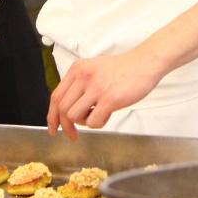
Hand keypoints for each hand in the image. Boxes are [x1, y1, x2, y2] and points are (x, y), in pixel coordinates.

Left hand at [47, 50, 162, 140]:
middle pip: (62, 109)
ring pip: (74, 116)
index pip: (56, 96)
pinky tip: (107, 115)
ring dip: (83, 122)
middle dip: (65, 126)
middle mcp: (84, 76)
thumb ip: (79, 84)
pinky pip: (93, 122)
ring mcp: (96, 88)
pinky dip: (98, 124)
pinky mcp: (110, 99)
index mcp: (78, 69)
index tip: (54, 127)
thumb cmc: (122, 69)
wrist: (145, 63)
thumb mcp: (94, 69)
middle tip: (72, 135)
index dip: (52, 116)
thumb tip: (66, 109)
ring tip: (96, 115)